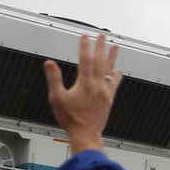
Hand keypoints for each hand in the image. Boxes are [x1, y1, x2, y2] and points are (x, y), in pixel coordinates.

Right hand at [43, 33, 120, 153]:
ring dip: (112, 57)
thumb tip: (49, 63)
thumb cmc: (71, 119)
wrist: (86, 134)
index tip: (85, 36)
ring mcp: (105, 92)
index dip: (85, 46)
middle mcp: (97, 85)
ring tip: (115, 47)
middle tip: (102, 35)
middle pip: (100, 61)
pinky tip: (120, 71)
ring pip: (110, 70)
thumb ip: (54, 78)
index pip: (85, 59)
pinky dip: (117, 76)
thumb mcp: (57, 98)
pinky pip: (115, 85)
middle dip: (100, 47)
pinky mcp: (109, 100)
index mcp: (85, 83)